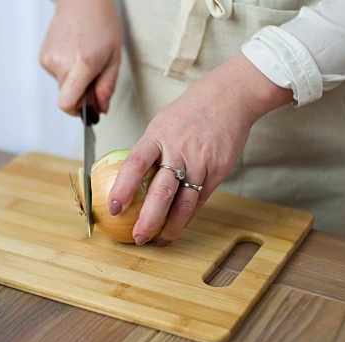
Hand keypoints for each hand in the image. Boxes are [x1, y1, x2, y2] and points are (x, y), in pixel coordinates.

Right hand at [39, 0, 121, 114]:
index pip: (67, 103)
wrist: (81, 2)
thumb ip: (107, 87)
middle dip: (80, 94)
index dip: (76, 111)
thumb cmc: (101, 25)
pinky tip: (73, 54)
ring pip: (62, 86)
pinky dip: (66, 71)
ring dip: (74, 80)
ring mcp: (49, 60)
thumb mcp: (114, 58)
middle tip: (93, 77)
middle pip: (67, 97)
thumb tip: (100, 109)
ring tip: (83, 59)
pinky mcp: (43, 58)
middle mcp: (61, 63)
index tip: (86, 109)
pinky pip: (56, 75)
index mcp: (82, 65)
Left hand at [107, 53, 292, 245]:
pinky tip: (180, 225)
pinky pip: (201, 199)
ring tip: (161, 239)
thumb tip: (132, 177)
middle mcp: (178, 150)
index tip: (114, 208)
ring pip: (184, 202)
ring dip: (171, 225)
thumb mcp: (161, 123)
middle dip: (148, 219)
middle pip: (161, 192)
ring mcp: (200, 162)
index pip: (135, 165)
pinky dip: (189, 215)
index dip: (123, 188)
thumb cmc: (191, 110)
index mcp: (157, 136)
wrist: (230, 97)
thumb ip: (149, 150)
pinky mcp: (218, 170)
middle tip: (139, 237)